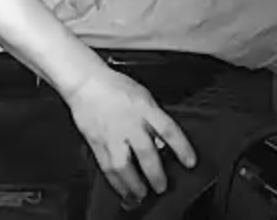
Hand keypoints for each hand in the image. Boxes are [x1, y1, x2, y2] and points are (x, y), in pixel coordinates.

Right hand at [65, 67, 196, 201]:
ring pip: (124, 165)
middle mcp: (129, 124)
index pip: (168, 130)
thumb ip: (154, 118)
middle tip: (162, 187)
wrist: (86, 83)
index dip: (182, 148)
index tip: (190, 162)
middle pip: (146, 153)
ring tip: (141, 194)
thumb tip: (164, 142)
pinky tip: (122, 189)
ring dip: (134, 183)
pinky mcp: (96, 143)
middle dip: (156, 174)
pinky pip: (106, 166)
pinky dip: (115, 181)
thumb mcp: (143, 97)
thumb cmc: (115, 87)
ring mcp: (112, 135)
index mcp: (144, 109)